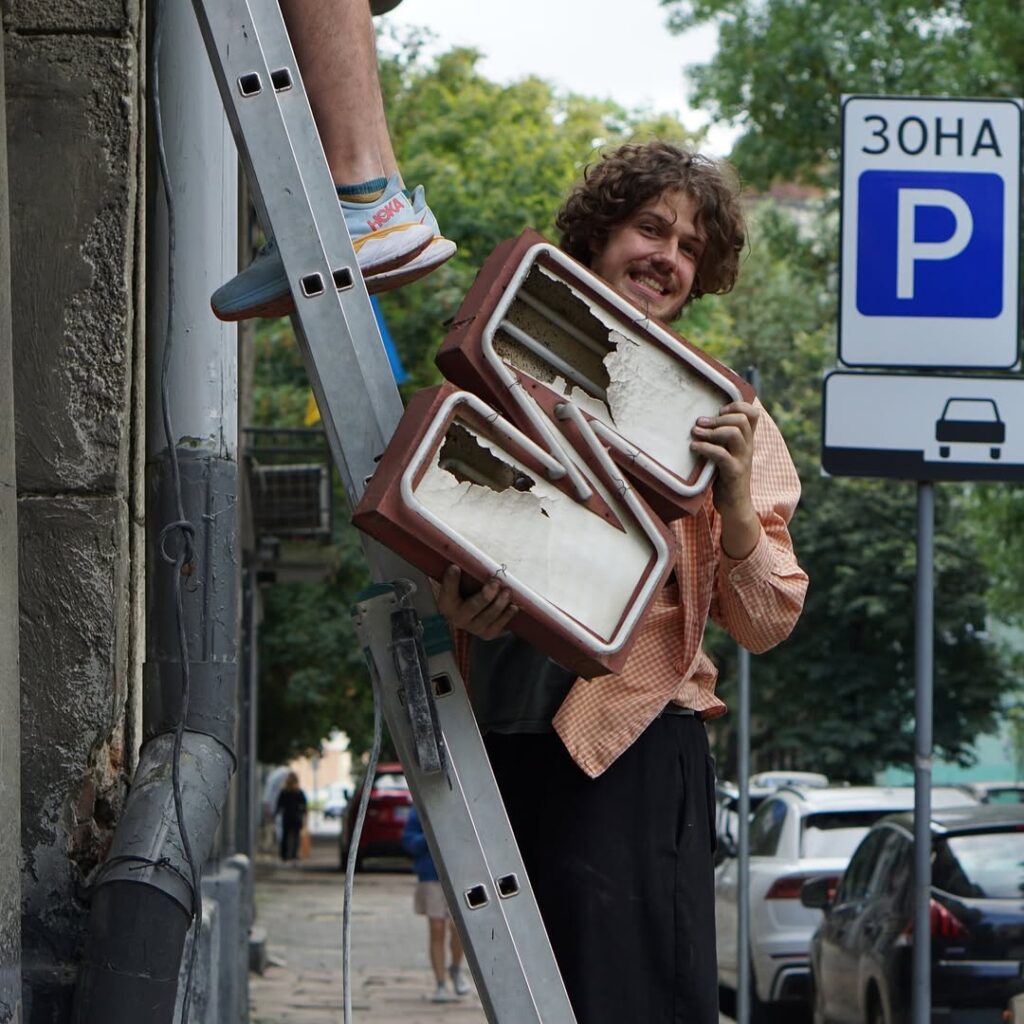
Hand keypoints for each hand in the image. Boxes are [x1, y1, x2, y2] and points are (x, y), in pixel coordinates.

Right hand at [438, 565, 516, 640]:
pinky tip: (513, 606)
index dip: (451, 580)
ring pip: (487, 617)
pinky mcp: (487, 634)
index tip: (455, 568)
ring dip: (499, 604)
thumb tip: (461, 566)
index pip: (448, 590)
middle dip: (485, 596)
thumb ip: (461, 575)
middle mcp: (458, 619)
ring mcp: (474, 628)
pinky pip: (498, 626)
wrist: (469, 613)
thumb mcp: (459, 583)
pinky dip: (506, 616)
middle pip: (472, 607)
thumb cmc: (465, 591)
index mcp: (447, 604)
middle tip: (495, 583)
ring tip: (507, 592)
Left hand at [690, 401, 759, 558]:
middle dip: (719, 418)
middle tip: (700, 423)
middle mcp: (748, 447)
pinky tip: (694, 447)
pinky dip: (706, 447)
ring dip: (712, 430)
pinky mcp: (734, 473)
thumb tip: (697, 422)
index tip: (719, 411)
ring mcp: (742, 460)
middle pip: (742, 420)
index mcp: (747, 441)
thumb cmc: (724, 478)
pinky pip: (721, 454)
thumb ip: (719, 439)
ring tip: (695, 432)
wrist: (734, 507)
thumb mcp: (724, 454)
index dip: (738, 406)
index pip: (753, 414)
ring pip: (735, 433)